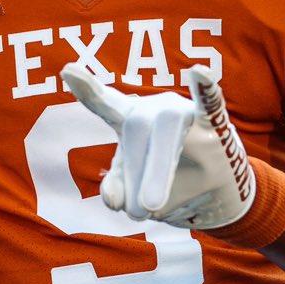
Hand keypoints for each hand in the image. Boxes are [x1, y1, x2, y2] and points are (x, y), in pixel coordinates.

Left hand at [62, 64, 256, 229]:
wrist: (216, 196)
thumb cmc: (167, 183)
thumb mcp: (134, 190)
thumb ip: (117, 190)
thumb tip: (112, 199)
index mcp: (131, 119)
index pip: (105, 104)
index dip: (88, 89)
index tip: (68, 70)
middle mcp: (155, 109)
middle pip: (136, 131)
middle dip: (136, 175)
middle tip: (138, 213)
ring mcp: (184, 114)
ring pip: (167, 132)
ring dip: (158, 173)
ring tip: (153, 206)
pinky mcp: (214, 126)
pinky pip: (210, 104)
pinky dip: (205, 90)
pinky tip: (199, 73)